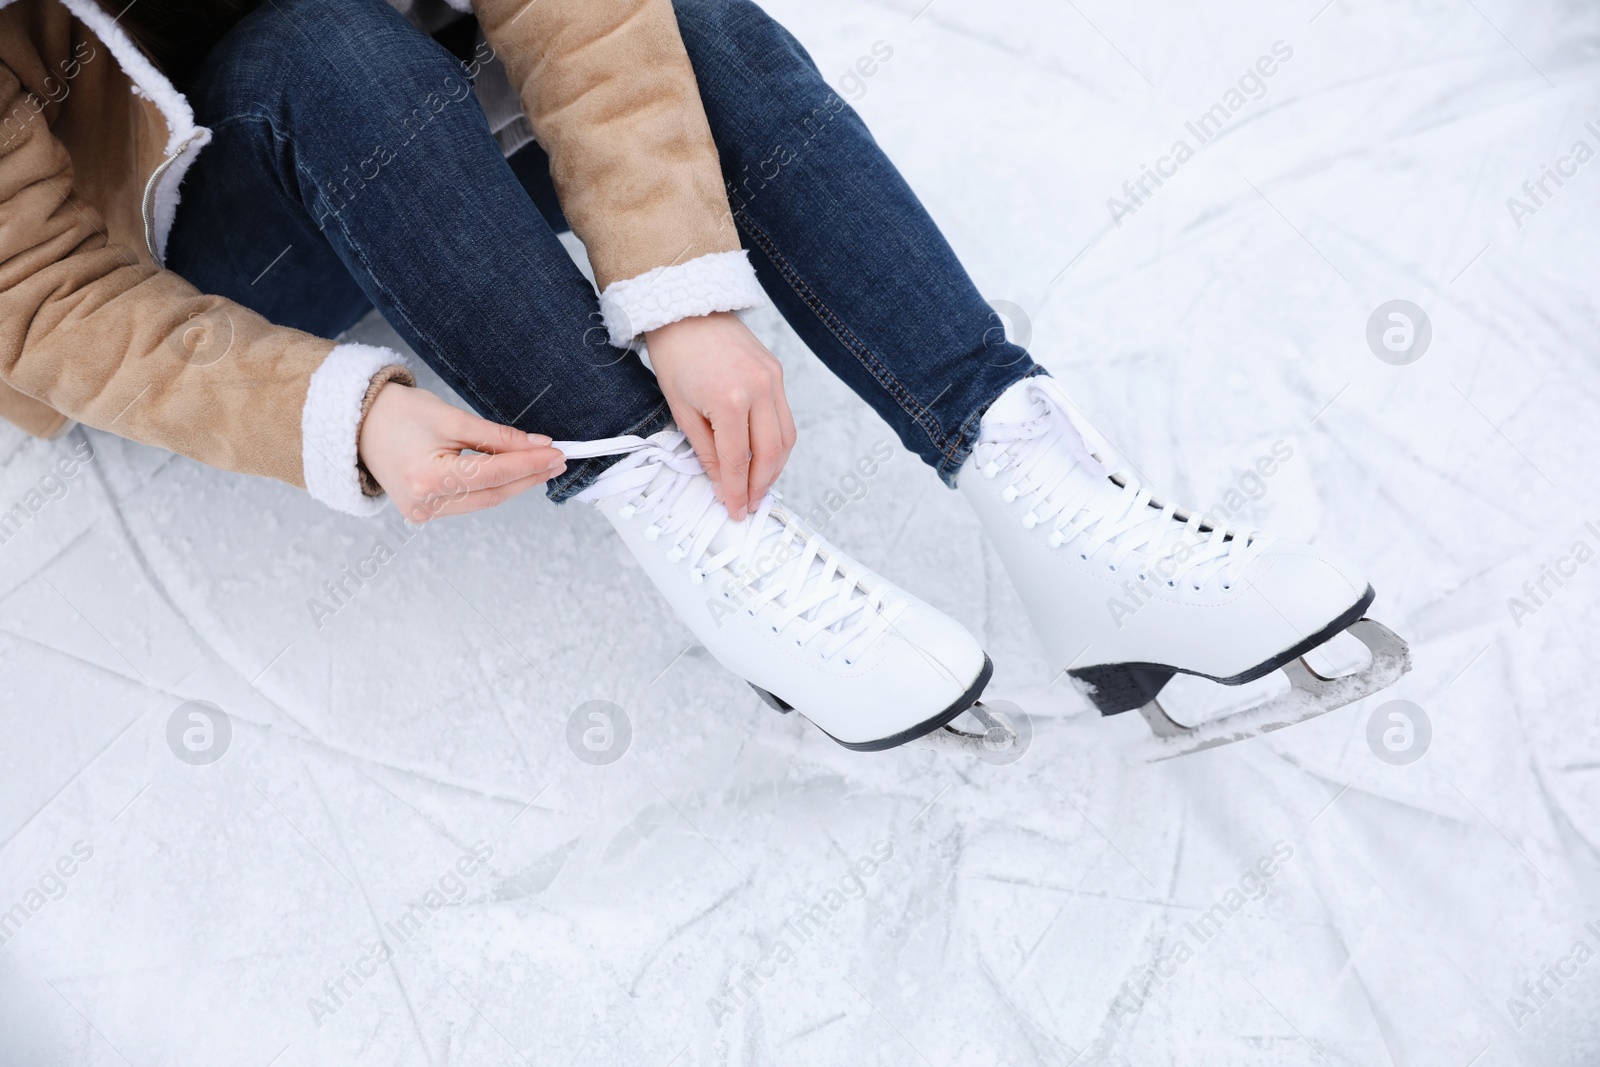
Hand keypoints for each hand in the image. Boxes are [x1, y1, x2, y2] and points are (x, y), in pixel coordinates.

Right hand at [357, 383, 565, 521]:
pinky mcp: (423, 513)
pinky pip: (468, 502)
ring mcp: (423, 513)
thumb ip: (496, 437)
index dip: (529, 463)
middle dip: (528, 477)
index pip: (495, 473)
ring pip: (484, 501)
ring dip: (513, 484)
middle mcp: (425, 504)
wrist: (356, 424)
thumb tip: (536, 445)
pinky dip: (491, 488)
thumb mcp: (451, 417)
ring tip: (540, 466)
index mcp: (430, 479)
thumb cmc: (398, 414)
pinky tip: (510, 475)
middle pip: (493, 494)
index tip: (556, 452)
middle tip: (557, 460)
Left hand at [644, 312, 796, 520]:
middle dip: (761, 485)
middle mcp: (759, 390)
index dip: (737, 491)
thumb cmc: (675, 356)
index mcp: (729, 400)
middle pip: (771, 453)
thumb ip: (705, 450)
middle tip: (751, 505)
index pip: (738, 460)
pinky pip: (785, 417)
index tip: (735, 510)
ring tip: (759, 486)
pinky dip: (778, 442)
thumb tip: (723, 484)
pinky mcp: (777, 373)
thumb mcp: (681, 410)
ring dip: (775, 468)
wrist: (686, 310)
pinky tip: (764, 457)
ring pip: (786, 438)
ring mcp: (773, 380)